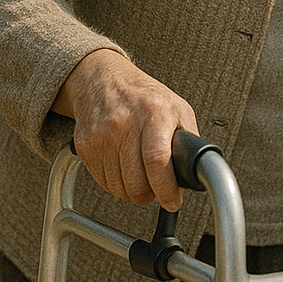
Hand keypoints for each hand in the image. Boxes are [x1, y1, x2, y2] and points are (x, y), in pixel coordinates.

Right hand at [52, 48, 197, 210]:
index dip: (166, 189)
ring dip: (132, 190)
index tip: (172, 201)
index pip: (158, 161)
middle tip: (156, 188)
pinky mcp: (85, 145)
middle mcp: (125, 123)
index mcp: (154, 112)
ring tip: (140, 174)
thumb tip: (197, 172)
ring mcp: (102, 135)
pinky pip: (103, 182)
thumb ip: (189, 140)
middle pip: (136, 182)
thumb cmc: (144, 96)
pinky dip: (115, 183)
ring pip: (118, 187)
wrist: (104, 80)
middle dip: (150, 194)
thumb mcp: (178, 109)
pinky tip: (123, 167)